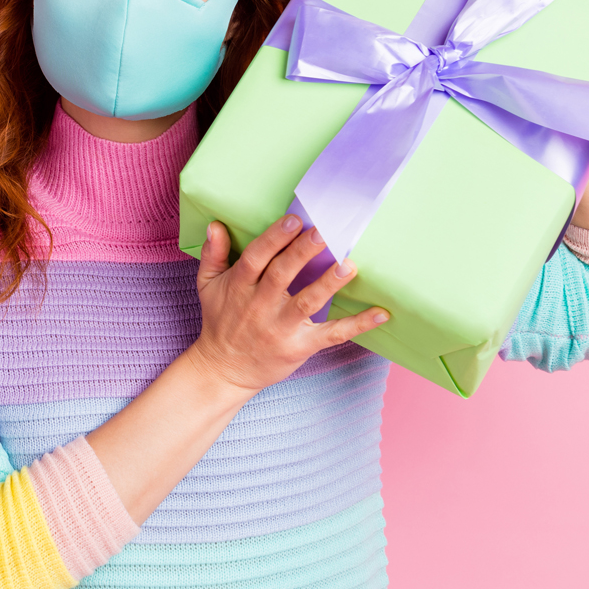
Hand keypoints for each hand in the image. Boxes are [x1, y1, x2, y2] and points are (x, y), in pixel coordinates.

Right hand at [187, 216, 389, 392]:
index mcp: (239, 286)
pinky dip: (357, 325)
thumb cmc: (220, 320)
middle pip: (281, 274)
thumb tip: (216, 225)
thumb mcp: (208, 285)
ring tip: (348, 265)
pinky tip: (380, 313)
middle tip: (323, 232)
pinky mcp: (299, 347)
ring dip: (329, 283)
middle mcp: (259, 306)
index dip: (274, 239)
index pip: (256, 257)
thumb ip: (213, 254)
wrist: (223, 369)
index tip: (294, 220)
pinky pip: (331, 335)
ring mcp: (280, 328)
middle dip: (302, 253)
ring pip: (306, 302)